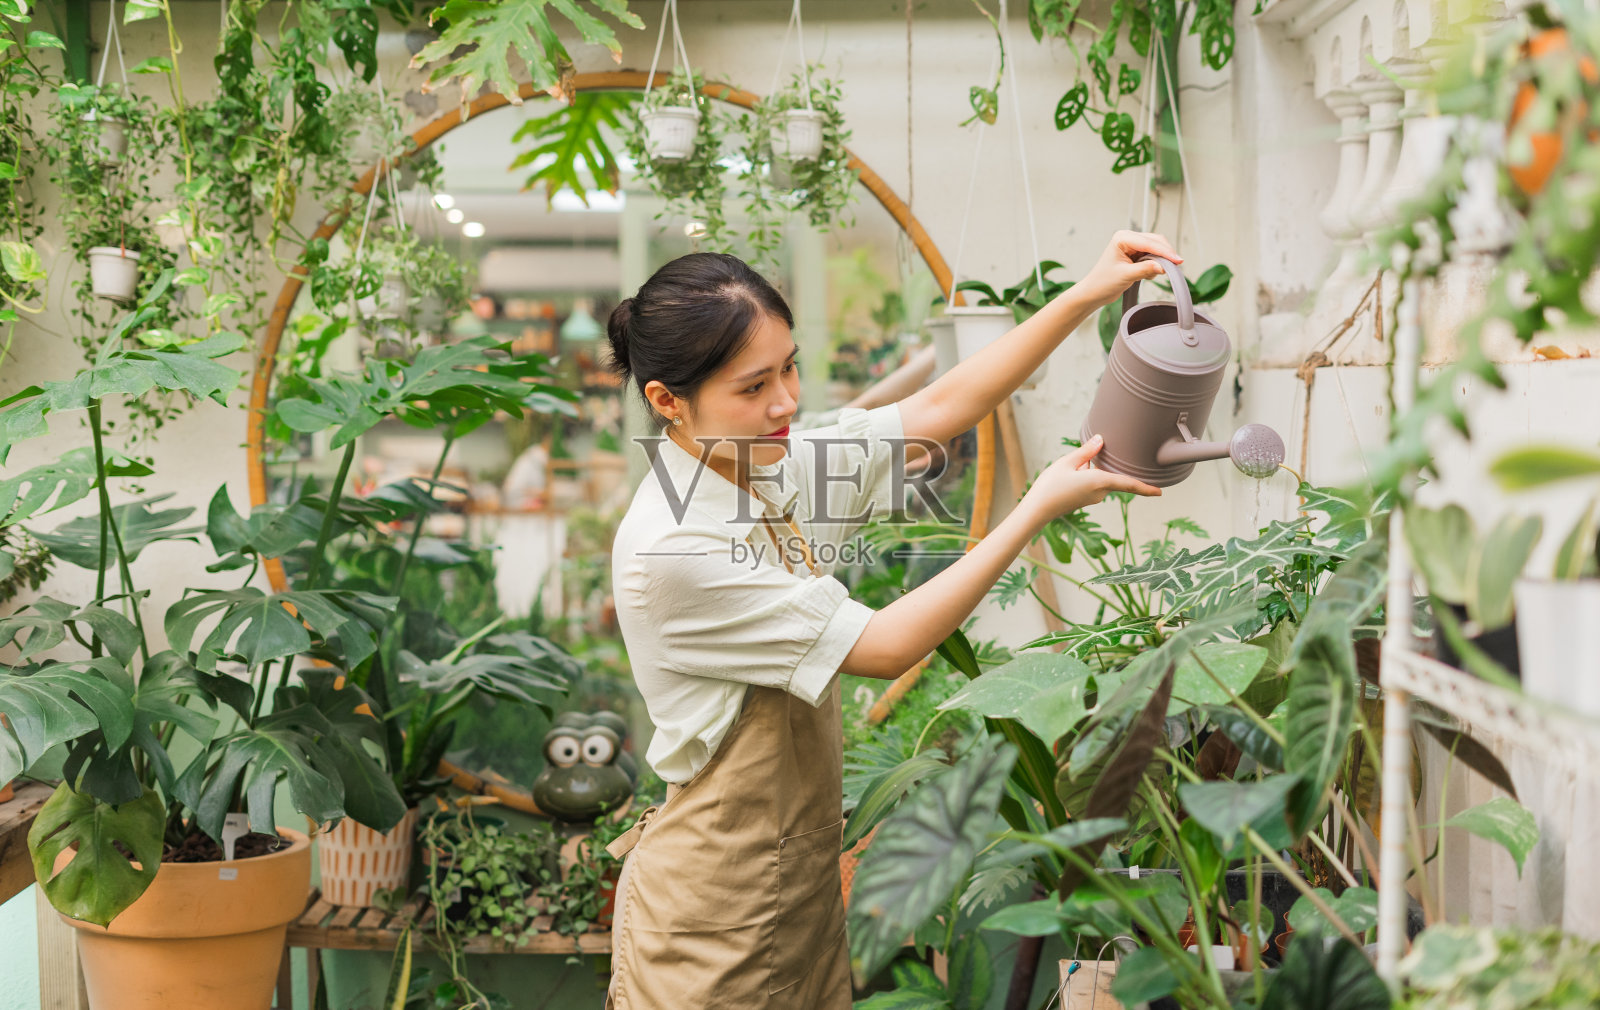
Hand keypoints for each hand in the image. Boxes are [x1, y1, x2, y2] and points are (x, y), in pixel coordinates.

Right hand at [1024, 435, 1160, 519]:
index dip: (1146, 488)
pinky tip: (1071, 473)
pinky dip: (1086, 476)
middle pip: (1112, 475)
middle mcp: (1099, 493)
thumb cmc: (1050, 486)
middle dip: (1106, 465)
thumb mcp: (1067, 462)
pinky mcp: (1084, 500)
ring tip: (1073, 466)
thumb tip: (1101, 440)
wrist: (1036, 510)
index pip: (1129, 484)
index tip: (1160, 492)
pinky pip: (1092, 484)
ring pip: (1100, 478)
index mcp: (1099, 482)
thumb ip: (1086, 451)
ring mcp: (1092, 498)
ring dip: (1092, 470)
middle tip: (1099, 454)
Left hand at [1075, 230, 1183, 310]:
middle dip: (1165, 255)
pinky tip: (1148, 275)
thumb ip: (1145, 269)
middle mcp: (1128, 238)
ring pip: (1156, 249)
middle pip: (1156, 242)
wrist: (1094, 292)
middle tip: (1176, 267)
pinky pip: (1153, 257)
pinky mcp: (1136, 255)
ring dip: (1160, 261)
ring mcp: (1133, 246)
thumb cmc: (1103, 282)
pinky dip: (1155, 265)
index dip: (1165, 252)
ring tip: (1153, 274)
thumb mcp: (1125, 275)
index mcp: (1122, 238)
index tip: (1177, 261)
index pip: (1149, 242)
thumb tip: (1163, 266)